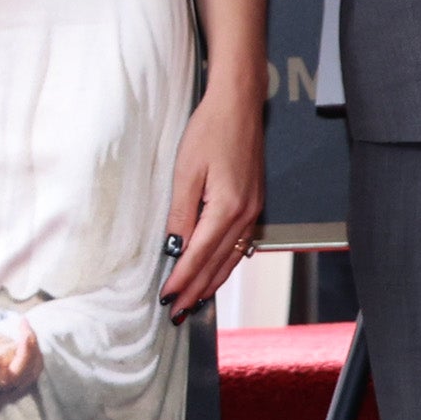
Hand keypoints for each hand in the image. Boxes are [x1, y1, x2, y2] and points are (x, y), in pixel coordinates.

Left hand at [161, 68, 265, 319]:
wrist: (239, 106)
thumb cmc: (209, 132)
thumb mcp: (186, 172)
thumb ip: (181, 214)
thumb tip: (173, 247)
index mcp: (227, 208)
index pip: (199, 255)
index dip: (182, 279)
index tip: (166, 298)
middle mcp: (245, 215)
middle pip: (217, 264)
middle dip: (196, 290)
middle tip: (178, 312)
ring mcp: (253, 212)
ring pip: (231, 259)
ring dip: (212, 282)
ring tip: (194, 301)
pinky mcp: (254, 205)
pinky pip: (239, 246)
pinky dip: (225, 265)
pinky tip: (214, 273)